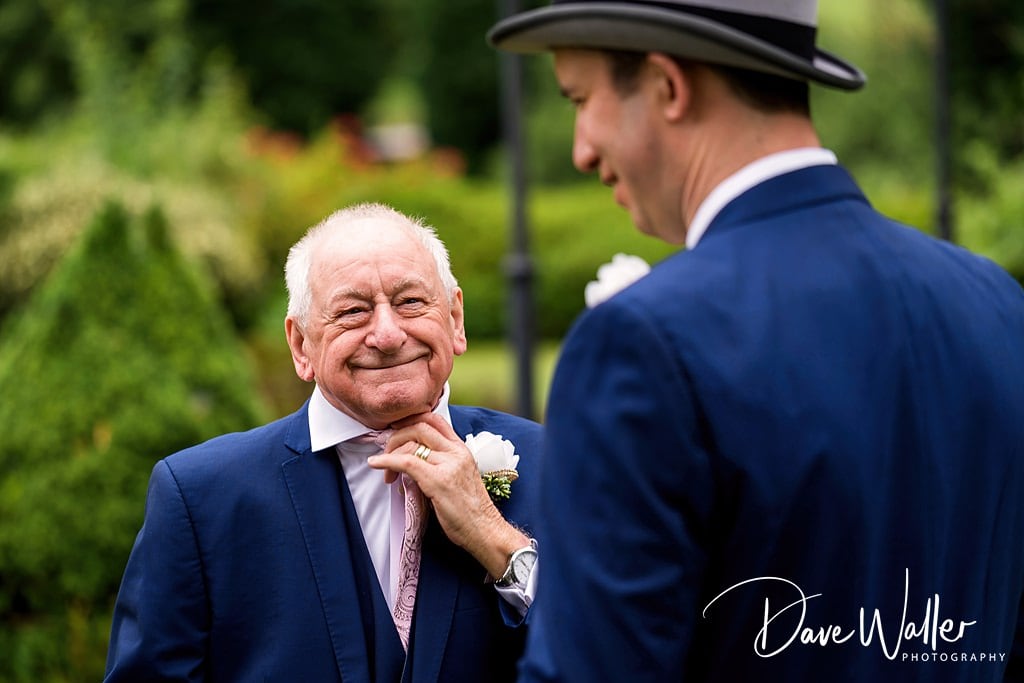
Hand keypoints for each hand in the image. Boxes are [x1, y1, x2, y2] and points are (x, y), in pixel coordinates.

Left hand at [367, 412, 527, 578]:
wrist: (485, 530)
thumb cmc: (470, 511)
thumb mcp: (458, 478)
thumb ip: (439, 465)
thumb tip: (409, 462)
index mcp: (461, 449)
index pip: (434, 420)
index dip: (410, 420)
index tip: (395, 431)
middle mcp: (456, 452)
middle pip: (419, 426)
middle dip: (396, 437)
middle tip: (386, 454)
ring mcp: (448, 465)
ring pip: (411, 443)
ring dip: (390, 454)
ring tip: (387, 474)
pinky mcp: (438, 481)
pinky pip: (406, 462)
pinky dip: (387, 461)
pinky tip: (375, 464)